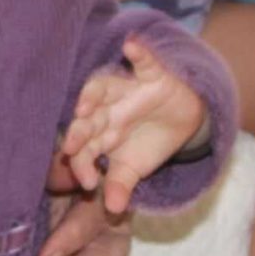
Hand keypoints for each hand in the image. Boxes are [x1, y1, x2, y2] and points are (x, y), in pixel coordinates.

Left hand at [59, 41, 209, 216]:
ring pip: (103, 87)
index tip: (88, 182)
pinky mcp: (151, 75)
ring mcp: (127, 90)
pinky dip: (139, 53)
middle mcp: (108, 108)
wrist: (184, 118)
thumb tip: (113, 209)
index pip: (83, 147)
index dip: (82, 163)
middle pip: (87, 118)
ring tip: (83, 104)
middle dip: (79, 131)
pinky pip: (144, 61)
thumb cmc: (149, 140)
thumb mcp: (136, 167)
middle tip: (70, 146)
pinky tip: (131, 46)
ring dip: (92, 93)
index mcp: (100, 131)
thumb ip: (121, 185)